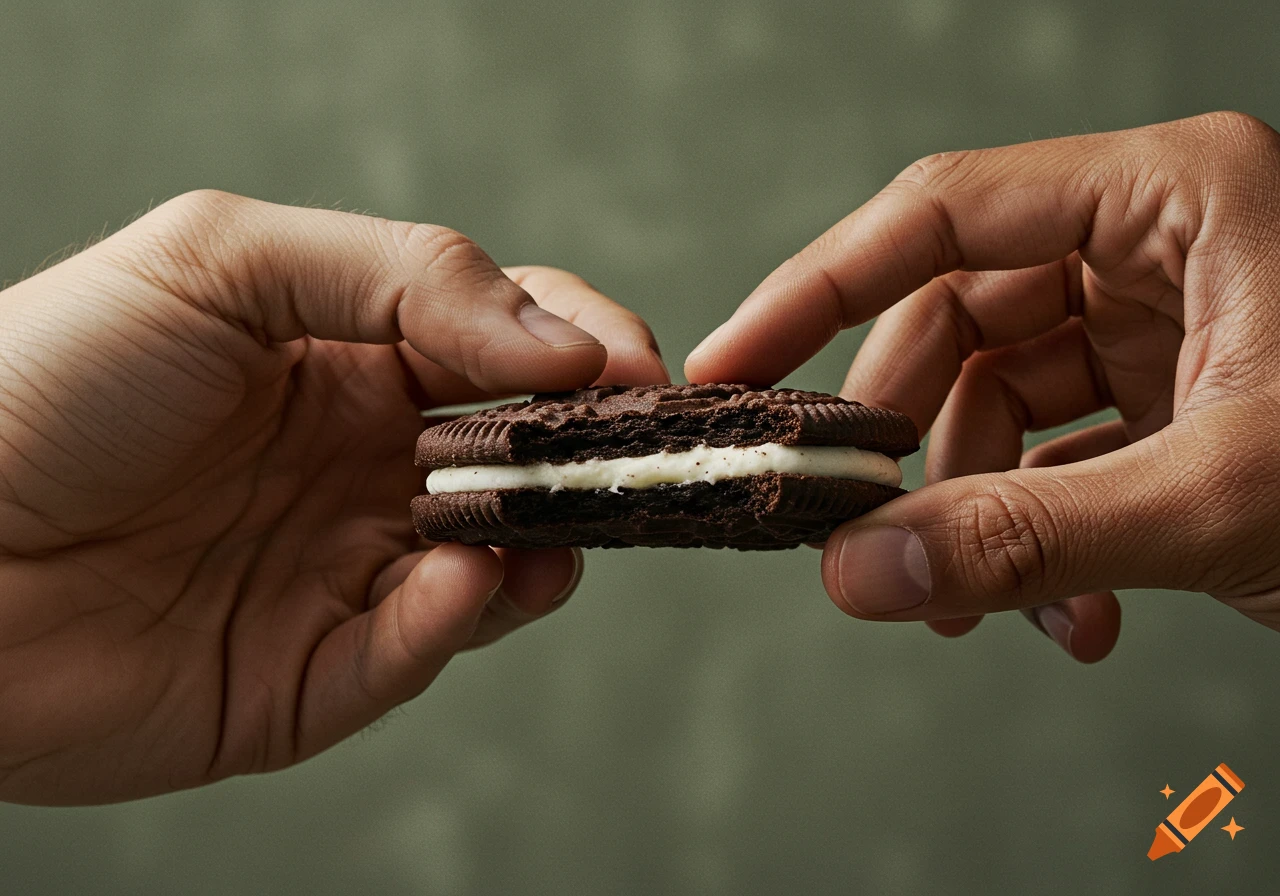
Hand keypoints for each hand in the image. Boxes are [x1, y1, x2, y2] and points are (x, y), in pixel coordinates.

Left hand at [0, 191, 666, 804]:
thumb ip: (405, 275)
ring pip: (499, 565)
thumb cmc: (49, 382)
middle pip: (526, 460)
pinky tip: (454, 580)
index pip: (509, 346)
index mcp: (353, 362)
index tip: (631, 368)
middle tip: (626, 454)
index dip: (583, 350)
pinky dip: (454, 621)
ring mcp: (345, 573)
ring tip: (538, 529)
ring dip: (542, 546)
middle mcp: (365, 467)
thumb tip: (558, 343)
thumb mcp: (222, 262)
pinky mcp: (314, 678)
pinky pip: (415, 653)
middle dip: (587, 456)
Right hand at [687, 111, 1279, 662]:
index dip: (816, 291)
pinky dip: (1041, 533)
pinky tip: (1069, 616)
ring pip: (999, 399)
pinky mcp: (1175, 388)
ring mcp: (1165, 316)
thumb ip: (1026, 537)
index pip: (941, 216)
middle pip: (957, 322)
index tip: (735, 366)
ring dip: (980, 514)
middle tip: (863, 541)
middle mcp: (1158, 239)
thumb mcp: (1219, 500)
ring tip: (994, 614)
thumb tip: (860, 577)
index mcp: (1174, 195)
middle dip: (912, 449)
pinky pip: (1057, 449)